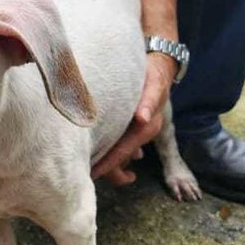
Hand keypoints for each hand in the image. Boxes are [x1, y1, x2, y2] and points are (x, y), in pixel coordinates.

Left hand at [91, 52, 176, 185]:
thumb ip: (149, 100)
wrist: (159, 69)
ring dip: (108, 164)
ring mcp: (137, 134)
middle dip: (106, 170)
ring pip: (121, 157)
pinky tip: (98, 153)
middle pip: (121, 161)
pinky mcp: (132, 130)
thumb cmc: (153, 76)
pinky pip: (121, 148)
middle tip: (84, 174)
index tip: (91, 174)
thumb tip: (142, 118)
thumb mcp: (153, 84)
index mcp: (146, 128)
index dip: (107, 165)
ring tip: (89, 167)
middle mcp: (141, 134)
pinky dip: (112, 154)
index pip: (122, 152)